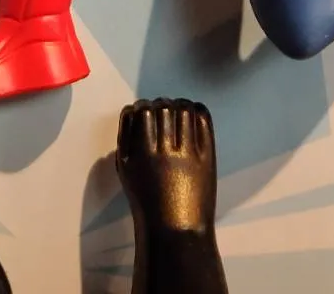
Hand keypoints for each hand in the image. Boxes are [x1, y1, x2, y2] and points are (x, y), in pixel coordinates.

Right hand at [116, 98, 217, 234]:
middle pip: (163, 108)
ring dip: (179, 105)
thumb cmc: (147, 200)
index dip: (143, 107)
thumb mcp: (126, 170)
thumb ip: (127, 140)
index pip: (142, 112)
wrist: (175, 228)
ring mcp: (188, 152)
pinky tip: (192, 116)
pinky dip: (196, 111)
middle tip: (163, 112)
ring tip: (178, 112)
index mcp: (140, 154)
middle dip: (161, 104)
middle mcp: (164, 150)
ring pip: (184, 109)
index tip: (146, 111)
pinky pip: (203, 119)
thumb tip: (133, 112)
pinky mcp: (207, 155)